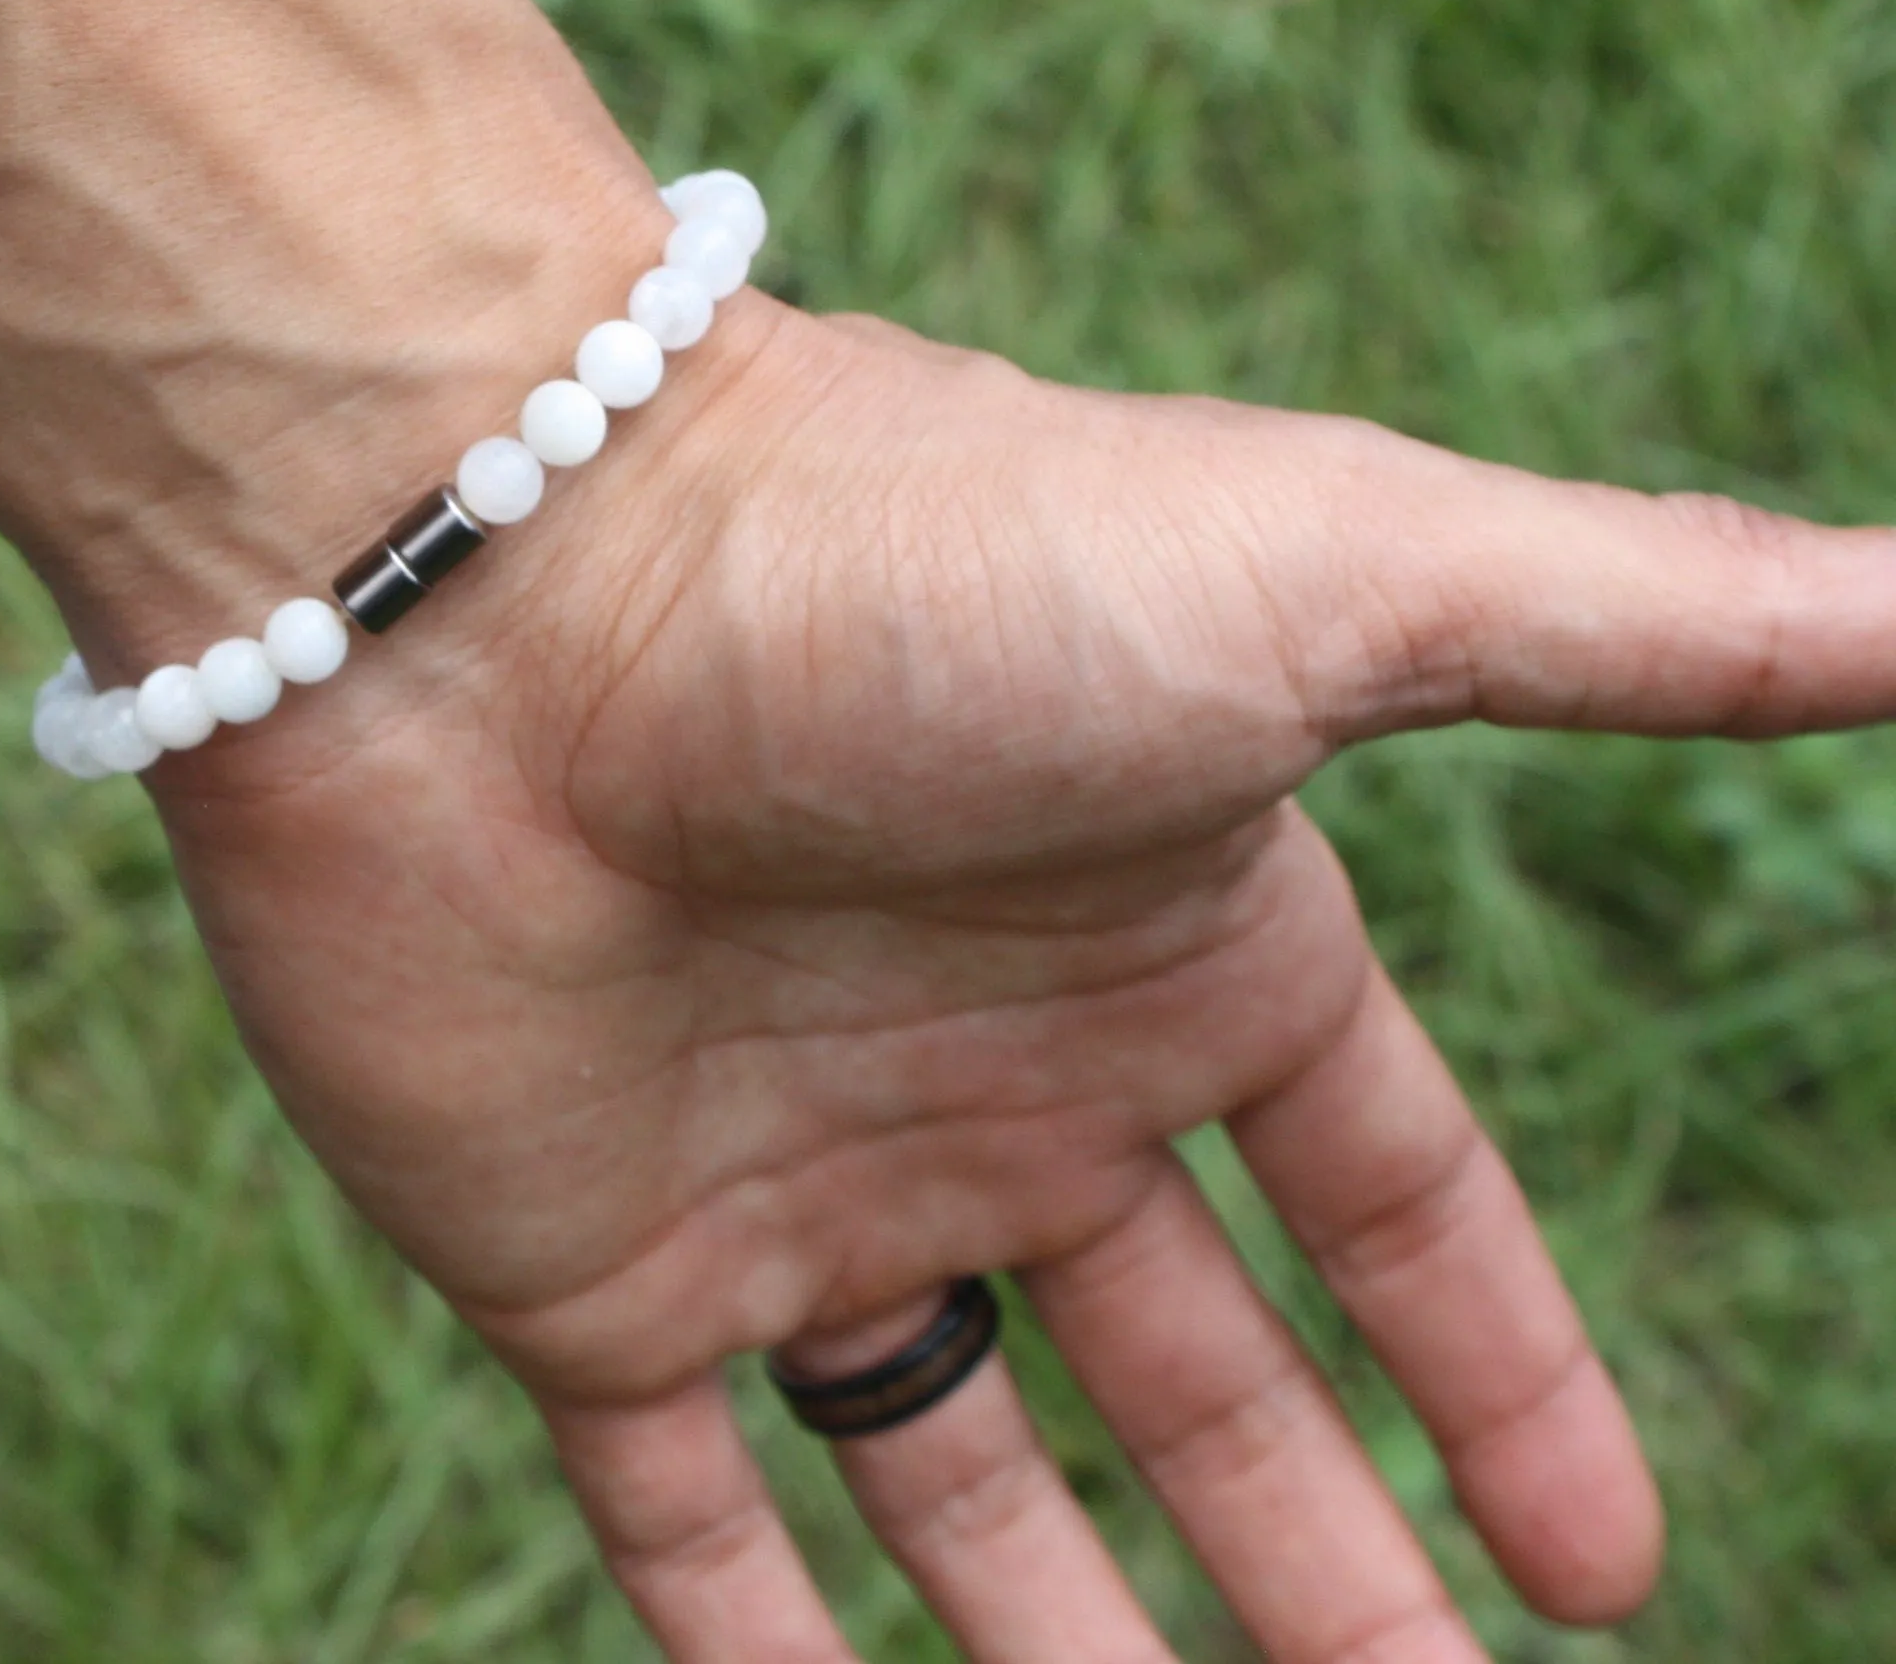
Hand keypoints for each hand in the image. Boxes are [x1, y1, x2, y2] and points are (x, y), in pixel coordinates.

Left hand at [149, 299, 1895, 1662]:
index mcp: (1172, 930)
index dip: (1496, 1372)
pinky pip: (693, 1530)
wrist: (488, 582)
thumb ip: (1628, 613)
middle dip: (1313, 1556)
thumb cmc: (910, 562)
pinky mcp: (585, 1274)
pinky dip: (769, 1660)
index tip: (1597, 1566)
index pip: (1382, 1198)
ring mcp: (788, 1181)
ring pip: (959, 1478)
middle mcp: (989, 1067)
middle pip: (1192, 1369)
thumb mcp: (1332, 578)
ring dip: (1073, 1647)